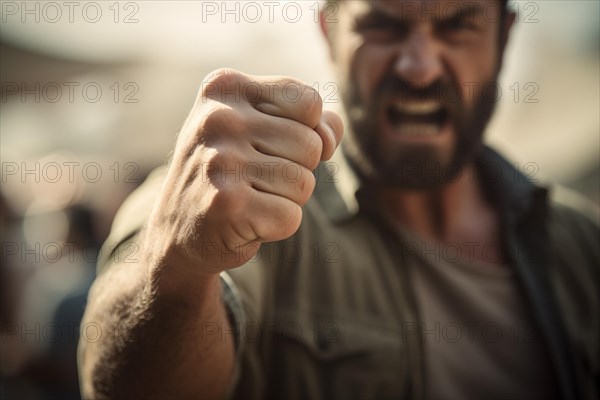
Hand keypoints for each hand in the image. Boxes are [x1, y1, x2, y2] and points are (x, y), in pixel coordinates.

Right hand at [144, 68, 343, 277]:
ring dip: (287, 199)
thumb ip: (310, 121)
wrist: (179, 229)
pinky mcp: (226, 205)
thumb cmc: (231, 172)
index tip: (271, 145)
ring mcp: (220, 161)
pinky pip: (291, 216)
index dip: (307, 132)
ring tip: (248, 198)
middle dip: (296, 169)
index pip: (309, 102)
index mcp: (225, 87)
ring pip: (304, 182)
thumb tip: (328, 141)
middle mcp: (218, 118)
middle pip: (311, 145)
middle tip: (254, 178)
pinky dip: (278, 226)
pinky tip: (245, 221)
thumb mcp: (261, 129)